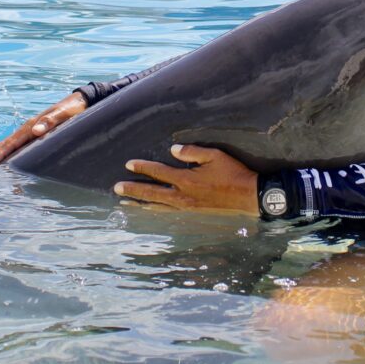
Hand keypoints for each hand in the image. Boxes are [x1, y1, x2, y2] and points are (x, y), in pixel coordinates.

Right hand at [0, 91, 86, 165]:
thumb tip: (35, 130)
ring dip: (0, 154)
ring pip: (11, 144)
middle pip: (7, 144)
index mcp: (32, 125)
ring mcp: (31, 131)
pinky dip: (10, 152)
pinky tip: (7, 160)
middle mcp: (28, 128)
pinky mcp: (36, 134)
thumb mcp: (64, 113)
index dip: (0, 153)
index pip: (12, 142)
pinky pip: (20, 145)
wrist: (81, 101)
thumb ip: (50, 120)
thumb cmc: (73, 109)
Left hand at [115, 144, 257, 215]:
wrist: (248, 196)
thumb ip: (192, 152)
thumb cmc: (232, 173)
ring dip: (140, 204)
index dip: (143, 168)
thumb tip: (173, 150)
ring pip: (157, 206)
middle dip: (133, 189)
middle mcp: (182, 196)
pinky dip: (154, 212)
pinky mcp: (192, 214)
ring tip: (125, 203)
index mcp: (186, 180)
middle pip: (152, 193)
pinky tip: (149, 211)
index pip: (159, 172)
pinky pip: (167, 213)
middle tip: (116, 188)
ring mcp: (186, 207)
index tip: (128, 164)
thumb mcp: (214, 156)